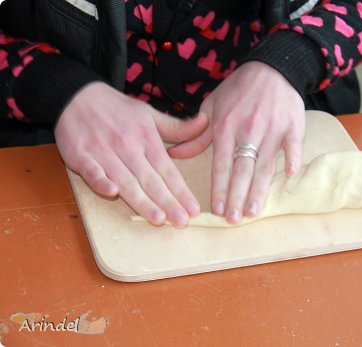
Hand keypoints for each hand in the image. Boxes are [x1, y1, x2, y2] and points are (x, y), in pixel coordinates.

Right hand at [55, 82, 208, 226]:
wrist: (75, 95)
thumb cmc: (116, 108)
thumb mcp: (149, 114)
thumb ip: (177, 127)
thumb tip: (205, 122)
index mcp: (146, 139)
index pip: (167, 170)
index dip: (181, 191)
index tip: (193, 210)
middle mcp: (128, 147)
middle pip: (150, 180)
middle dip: (167, 202)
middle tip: (181, 221)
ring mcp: (103, 151)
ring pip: (125, 180)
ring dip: (141, 200)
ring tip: (158, 218)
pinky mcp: (79, 154)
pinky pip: (91, 170)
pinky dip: (100, 181)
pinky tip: (112, 193)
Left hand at [170, 62, 305, 223]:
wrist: (272, 67)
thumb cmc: (239, 89)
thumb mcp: (212, 106)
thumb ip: (196, 134)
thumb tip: (174, 154)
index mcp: (226, 126)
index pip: (221, 164)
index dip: (219, 188)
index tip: (216, 209)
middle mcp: (248, 130)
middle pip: (242, 169)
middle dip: (237, 196)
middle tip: (234, 219)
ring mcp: (272, 128)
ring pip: (265, 164)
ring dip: (260, 189)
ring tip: (254, 211)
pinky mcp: (293, 125)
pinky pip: (293, 145)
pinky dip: (292, 159)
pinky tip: (290, 175)